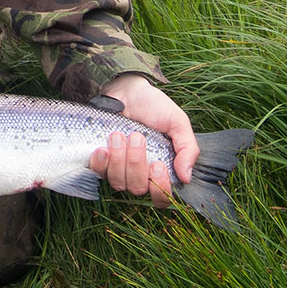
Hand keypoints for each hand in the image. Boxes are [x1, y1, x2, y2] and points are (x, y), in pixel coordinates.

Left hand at [88, 73, 198, 209]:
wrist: (127, 90)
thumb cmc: (154, 106)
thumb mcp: (178, 122)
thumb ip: (188, 148)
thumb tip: (186, 177)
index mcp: (161, 169)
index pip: (162, 198)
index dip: (160, 188)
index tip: (157, 165)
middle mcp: (140, 174)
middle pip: (138, 189)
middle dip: (136, 163)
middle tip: (137, 137)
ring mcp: (119, 170)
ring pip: (118, 182)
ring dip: (119, 158)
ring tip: (119, 134)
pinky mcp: (101, 162)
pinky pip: (98, 173)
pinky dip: (101, 161)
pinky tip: (104, 147)